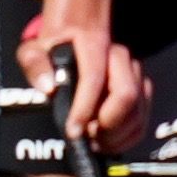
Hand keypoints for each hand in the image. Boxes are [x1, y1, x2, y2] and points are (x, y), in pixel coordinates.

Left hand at [30, 8, 148, 151]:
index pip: (94, 78)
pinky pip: (143, 119)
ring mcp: (135, 73)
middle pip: (127, 95)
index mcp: (93, 44)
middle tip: (87, 136)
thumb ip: (34, 64)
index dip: (84, 108)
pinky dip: (126, 138)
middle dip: (108, 124)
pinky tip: (105, 142)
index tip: (73, 131)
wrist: (79, 34)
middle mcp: (121, 57)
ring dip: (116, 135)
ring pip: (138, 111)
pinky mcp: (142, 89)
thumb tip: (48, 88)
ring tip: (92, 141)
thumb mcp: (34, 49)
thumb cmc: (54, 46)